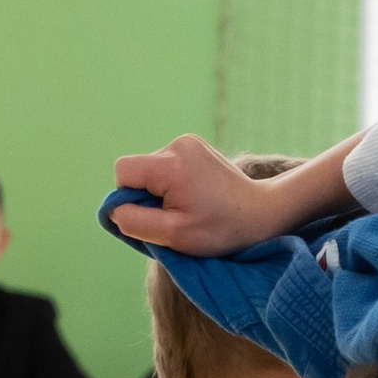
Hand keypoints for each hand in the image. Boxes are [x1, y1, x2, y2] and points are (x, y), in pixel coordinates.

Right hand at [110, 135, 290, 254]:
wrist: (263, 213)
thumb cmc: (221, 230)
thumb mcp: (173, 235)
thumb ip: (135, 221)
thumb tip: (113, 208)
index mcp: (172, 164)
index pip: (123, 171)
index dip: (130, 197)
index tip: (155, 215)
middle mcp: (179, 145)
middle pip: (137, 169)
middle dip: (147, 195)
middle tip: (176, 215)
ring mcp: (189, 142)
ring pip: (151, 168)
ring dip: (161, 190)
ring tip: (190, 206)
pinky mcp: (195, 146)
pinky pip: (166, 165)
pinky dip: (173, 183)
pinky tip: (195, 195)